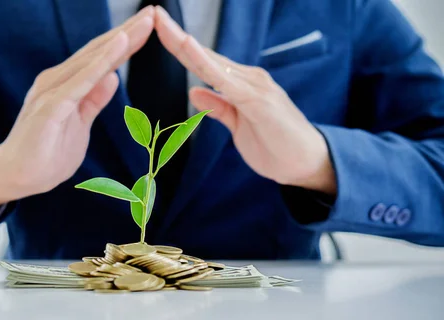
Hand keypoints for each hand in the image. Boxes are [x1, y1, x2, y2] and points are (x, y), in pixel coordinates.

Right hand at [0, 7, 154, 213]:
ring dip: (119, 40)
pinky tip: (118, 47)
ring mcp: (52, 91)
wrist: (15, 177)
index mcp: (66, 85)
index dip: (125, 41)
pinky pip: (81, 81)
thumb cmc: (45, 154)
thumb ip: (93, 100)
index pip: (100, 58)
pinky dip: (100, 63)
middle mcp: (57, 80)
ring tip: (143, 23)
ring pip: (92, 60)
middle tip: (153, 12)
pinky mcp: (50, 106)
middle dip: (127, 32)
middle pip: (98, 51)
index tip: (148, 26)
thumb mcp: (80, 125)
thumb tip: (112, 77)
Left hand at [154, 7, 336, 195]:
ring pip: (210, 62)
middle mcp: (247, 78)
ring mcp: (254, 87)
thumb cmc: (276, 145)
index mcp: (240, 84)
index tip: (157, 29)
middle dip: (175, 35)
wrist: (308, 163)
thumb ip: (219, 107)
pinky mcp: (257, 100)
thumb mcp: (238, 126)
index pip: (203, 61)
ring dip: (184, 43)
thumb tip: (193, 91)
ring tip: (162, 23)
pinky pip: (225, 80)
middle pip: (203, 55)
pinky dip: (206, 62)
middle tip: (152, 13)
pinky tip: (190, 47)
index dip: (179, 46)